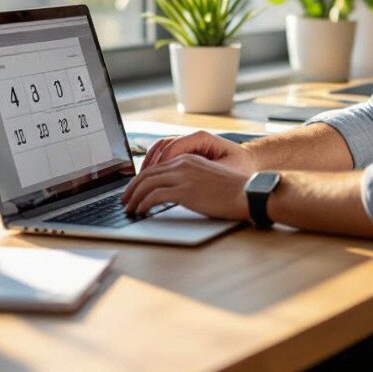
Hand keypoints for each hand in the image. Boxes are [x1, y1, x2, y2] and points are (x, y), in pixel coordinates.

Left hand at [122, 153, 250, 220]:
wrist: (247, 193)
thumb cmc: (232, 191)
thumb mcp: (206, 178)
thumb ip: (189, 180)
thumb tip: (174, 193)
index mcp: (187, 159)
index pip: (156, 167)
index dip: (141, 180)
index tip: (134, 191)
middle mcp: (182, 164)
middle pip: (147, 174)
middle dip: (132, 188)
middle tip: (125, 200)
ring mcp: (182, 177)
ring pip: (147, 184)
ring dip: (134, 198)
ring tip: (129, 209)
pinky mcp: (184, 191)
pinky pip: (155, 196)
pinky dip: (144, 204)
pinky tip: (141, 212)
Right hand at [140, 130, 256, 173]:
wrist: (250, 166)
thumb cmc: (241, 169)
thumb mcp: (226, 171)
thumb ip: (206, 173)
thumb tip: (186, 178)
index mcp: (202, 138)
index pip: (175, 146)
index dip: (162, 162)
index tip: (154, 178)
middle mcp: (192, 138)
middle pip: (163, 145)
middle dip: (150, 164)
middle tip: (141, 182)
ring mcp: (188, 144)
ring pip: (161, 148)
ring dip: (149, 163)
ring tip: (141, 180)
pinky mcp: (186, 152)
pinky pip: (165, 154)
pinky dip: (155, 164)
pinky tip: (150, 178)